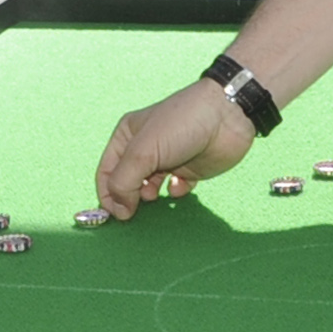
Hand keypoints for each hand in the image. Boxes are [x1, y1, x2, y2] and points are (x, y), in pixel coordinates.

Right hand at [96, 79, 256, 217]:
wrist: (226, 117)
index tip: (116, 214)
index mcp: (127, 136)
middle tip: (136, 209)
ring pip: (149, 188)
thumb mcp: (143, 151)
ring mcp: (168, 159)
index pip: (106, 171)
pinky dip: (175, 192)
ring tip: (155, 194)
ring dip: (149, 196)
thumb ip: (124, 182)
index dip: (107, 194)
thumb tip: (119, 210)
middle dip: (128, 197)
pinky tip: (180, 185)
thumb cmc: (179, 126)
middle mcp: (145, 148)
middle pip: (126, 182)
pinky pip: (174, 189)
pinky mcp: (189, 170)